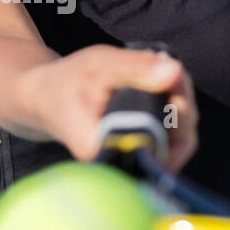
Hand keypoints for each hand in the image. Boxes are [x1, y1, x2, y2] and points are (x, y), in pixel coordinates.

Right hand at [29, 45, 197, 172]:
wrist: (45, 98)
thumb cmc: (67, 82)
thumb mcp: (99, 65)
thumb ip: (136, 67)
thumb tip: (175, 71)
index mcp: (106, 150)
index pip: (162, 143)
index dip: (179, 111)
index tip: (174, 76)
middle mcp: (122, 164)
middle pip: (178, 143)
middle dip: (184, 101)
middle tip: (171, 68)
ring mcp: (133, 161)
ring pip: (178, 141)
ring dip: (182, 105)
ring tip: (167, 74)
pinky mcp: (138, 153)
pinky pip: (170, 139)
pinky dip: (174, 112)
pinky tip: (164, 87)